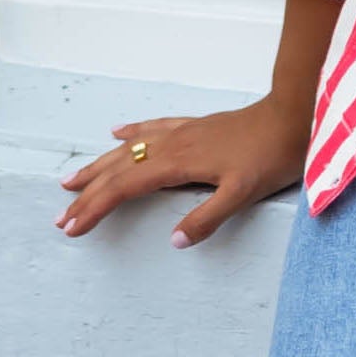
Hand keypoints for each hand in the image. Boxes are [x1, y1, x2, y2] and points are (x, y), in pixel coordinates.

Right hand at [56, 94, 309, 248]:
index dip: (95, 209)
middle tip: (61, 217)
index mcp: (178, 164)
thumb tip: (173, 240)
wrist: (294, 116)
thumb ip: (207, 217)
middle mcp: (171, 145)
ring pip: (128, 149)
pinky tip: (116, 132)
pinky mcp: (194, 126)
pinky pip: (152, 127)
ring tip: (72, 179)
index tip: (72, 227)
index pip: (124, 189)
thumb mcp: (242, 193)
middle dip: (87, 195)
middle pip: (118, 171)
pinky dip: (130, 132)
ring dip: (98, 166)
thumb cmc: (272, 156)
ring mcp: (181, 132)